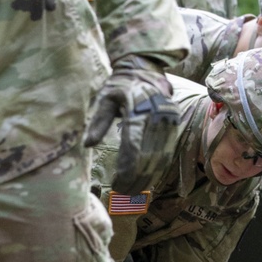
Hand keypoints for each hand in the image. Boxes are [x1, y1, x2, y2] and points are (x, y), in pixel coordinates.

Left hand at [84, 56, 179, 193]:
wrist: (146, 69)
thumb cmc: (121, 85)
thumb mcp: (105, 98)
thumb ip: (98, 121)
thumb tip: (87, 144)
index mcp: (138, 110)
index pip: (133, 147)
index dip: (126, 169)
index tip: (116, 184)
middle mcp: (156, 117)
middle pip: (147, 156)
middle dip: (135, 179)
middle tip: (122, 193)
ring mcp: (168, 121)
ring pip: (159, 157)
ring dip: (147, 178)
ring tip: (133, 191)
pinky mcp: (173, 125)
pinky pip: (166, 152)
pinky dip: (157, 169)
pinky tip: (147, 181)